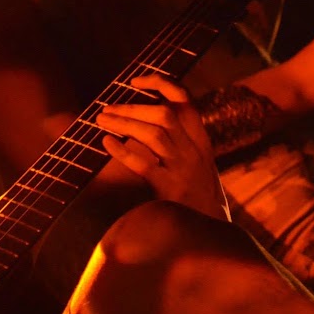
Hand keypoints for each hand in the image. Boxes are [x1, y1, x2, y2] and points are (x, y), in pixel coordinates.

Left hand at [95, 75, 227, 219]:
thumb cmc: (196, 198)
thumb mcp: (195, 165)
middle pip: (165, 115)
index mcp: (201, 141)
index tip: (135, 80)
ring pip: (154, 134)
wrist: (212, 233)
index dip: (161, 84)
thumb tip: (137, 127)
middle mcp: (195, 151)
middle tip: (107, 108)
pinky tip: (107, 143)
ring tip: (101, 120)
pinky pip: (144, 164)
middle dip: (133, 107)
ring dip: (124, 123)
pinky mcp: (170, 189)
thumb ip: (175, 144)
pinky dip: (123, 151)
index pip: (185, 100)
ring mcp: (183, 169)